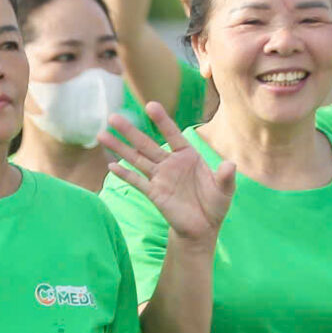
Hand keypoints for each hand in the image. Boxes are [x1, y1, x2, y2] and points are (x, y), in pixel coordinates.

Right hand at [101, 102, 233, 241]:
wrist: (203, 228)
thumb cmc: (215, 204)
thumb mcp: (225, 190)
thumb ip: (225, 176)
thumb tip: (229, 165)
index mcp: (187, 156)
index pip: (172, 134)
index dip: (162, 121)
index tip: (150, 105)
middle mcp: (170, 163)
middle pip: (146, 144)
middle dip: (130, 131)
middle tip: (113, 117)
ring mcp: (160, 178)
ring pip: (136, 159)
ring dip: (120, 148)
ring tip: (102, 135)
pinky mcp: (154, 193)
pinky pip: (137, 182)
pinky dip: (124, 174)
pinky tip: (111, 165)